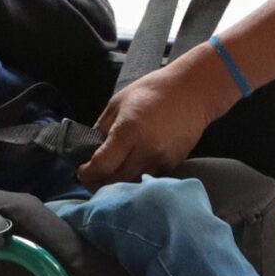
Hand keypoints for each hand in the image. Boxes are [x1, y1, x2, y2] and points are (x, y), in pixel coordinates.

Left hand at [80, 51, 236, 187]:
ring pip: (133, 184)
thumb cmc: (153, 91)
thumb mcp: (117, 103)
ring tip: (110, 174)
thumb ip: (100, 128)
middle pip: (116, 183)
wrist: (192, 91)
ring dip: (118, 184)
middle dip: (99, 183)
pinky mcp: (174, 163)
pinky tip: (131, 167)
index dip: (87, 173)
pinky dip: (136, 177)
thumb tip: (89, 151)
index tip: (82, 170)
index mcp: (128, 131)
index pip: (102, 166)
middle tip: (92, 176)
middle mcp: (146, 149)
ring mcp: (162, 159)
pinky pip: (149, 177)